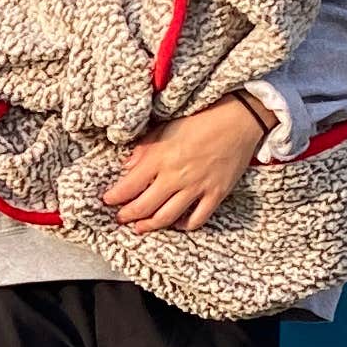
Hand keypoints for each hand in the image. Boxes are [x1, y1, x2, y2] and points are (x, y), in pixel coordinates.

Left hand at [101, 93, 270, 232]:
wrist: (239, 119)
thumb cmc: (202, 119)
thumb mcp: (166, 127)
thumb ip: (145, 148)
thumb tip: (127, 166)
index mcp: (160, 157)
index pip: (129, 186)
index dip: (114, 197)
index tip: (107, 201)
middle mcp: (176, 176)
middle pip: (144, 207)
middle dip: (128, 215)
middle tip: (120, 217)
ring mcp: (197, 187)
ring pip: (167, 217)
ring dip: (150, 225)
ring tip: (140, 227)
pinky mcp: (216, 194)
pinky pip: (197, 219)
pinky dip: (184, 225)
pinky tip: (176, 223)